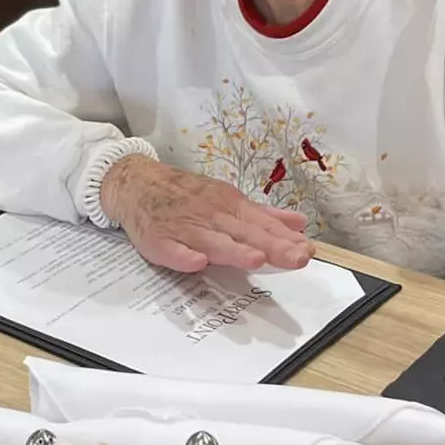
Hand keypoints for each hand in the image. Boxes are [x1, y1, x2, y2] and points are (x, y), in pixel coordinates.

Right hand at [99, 155, 313, 273]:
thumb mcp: (226, 199)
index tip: (307, 250)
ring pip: (212, 241)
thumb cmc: (186, 194)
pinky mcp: (158, 239)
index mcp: (228, 205)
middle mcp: (210, 215)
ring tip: (255, 259)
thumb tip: (298, 224)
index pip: (262, 224)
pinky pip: (172, 250)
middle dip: (271, 246)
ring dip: (233, 250)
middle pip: (244, 233)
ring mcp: (183, 227)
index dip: (285, 239)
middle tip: (297, 258)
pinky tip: (197, 262)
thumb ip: (263, 215)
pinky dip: (184, 256)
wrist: (137, 182)